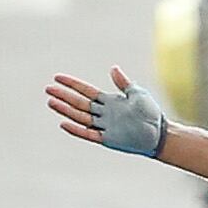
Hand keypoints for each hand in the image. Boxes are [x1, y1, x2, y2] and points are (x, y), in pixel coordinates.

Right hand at [47, 68, 169, 154]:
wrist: (159, 133)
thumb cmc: (150, 113)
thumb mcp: (137, 93)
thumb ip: (122, 83)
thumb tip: (113, 68)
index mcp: (109, 101)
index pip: (86, 91)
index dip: (72, 84)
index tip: (58, 77)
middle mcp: (103, 113)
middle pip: (79, 103)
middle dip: (63, 96)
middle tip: (48, 89)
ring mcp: (104, 126)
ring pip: (80, 116)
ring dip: (65, 110)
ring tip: (50, 102)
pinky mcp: (107, 139)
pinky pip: (88, 134)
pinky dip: (76, 129)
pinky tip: (63, 123)